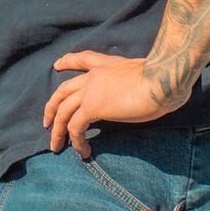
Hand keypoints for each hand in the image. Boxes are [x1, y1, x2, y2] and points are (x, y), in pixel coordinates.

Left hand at [42, 50, 185, 156]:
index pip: (83, 59)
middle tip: (46, 121)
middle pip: (63, 90)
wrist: (161, 80)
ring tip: (55, 146)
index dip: (67, 62)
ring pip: (63, 111)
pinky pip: (76, 126)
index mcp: (108, 64)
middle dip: (52, 106)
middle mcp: (94, 76)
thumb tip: (143, 95)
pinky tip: (83, 151)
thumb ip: (136, 84)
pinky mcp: (92, 107)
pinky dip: (76, 141)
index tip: (57, 65)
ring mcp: (90, 91)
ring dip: (57, 130)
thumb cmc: (163, 79)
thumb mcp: (145, 76)